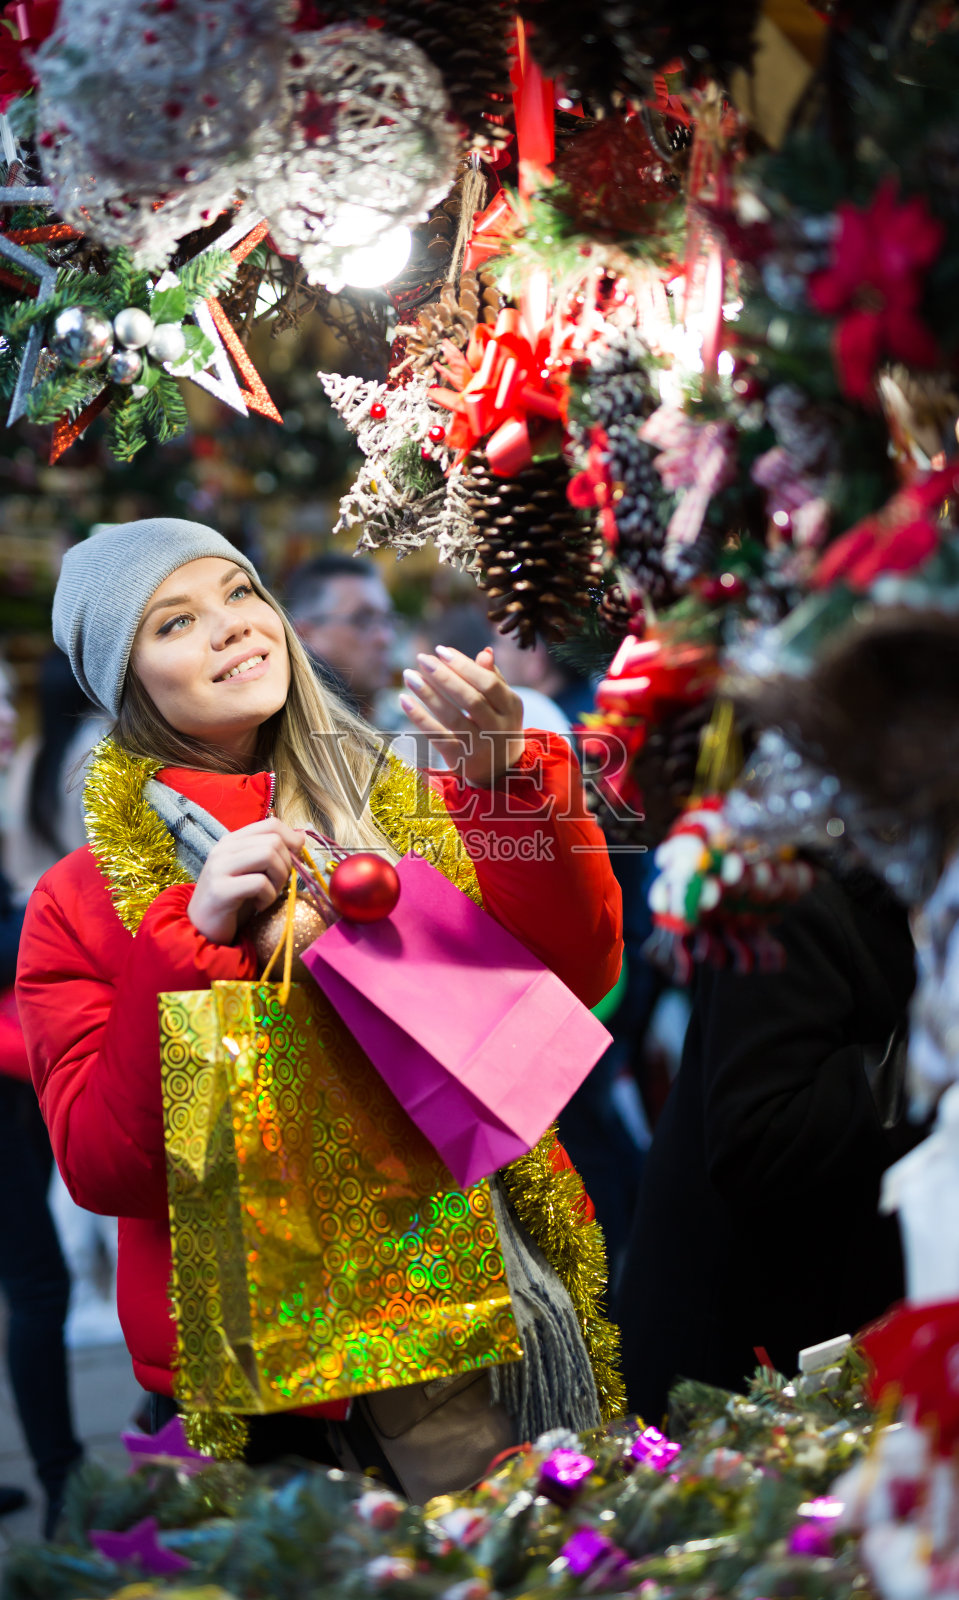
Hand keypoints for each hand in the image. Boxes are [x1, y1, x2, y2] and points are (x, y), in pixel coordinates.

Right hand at [188, 819, 305, 944]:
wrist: (203, 929)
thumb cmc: (233, 901)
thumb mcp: (254, 872)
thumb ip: (272, 853)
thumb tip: (301, 836)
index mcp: (232, 841)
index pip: (271, 824)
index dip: (292, 841)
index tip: (294, 862)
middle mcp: (223, 849)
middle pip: (274, 841)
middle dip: (286, 865)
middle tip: (277, 886)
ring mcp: (219, 867)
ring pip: (268, 855)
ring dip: (279, 879)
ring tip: (268, 895)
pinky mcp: (220, 890)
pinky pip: (260, 883)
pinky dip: (268, 897)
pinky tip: (258, 906)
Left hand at [399, 645, 524, 787]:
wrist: (501, 770)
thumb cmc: (498, 725)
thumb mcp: (504, 703)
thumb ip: (494, 677)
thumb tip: (484, 652)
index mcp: (511, 707)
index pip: (488, 683)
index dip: (464, 666)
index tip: (441, 650)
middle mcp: (498, 728)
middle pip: (471, 700)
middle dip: (444, 677)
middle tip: (422, 658)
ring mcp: (479, 746)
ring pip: (452, 718)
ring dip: (428, 695)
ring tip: (409, 675)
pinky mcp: (460, 760)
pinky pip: (437, 737)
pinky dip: (419, 718)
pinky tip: (404, 700)